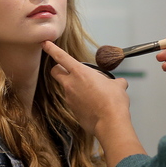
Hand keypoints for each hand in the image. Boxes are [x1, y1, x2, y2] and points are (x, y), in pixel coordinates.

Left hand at [42, 41, 145, 166]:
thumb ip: (116, 82)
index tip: (44, 43)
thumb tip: (120, 83)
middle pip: (55, 71)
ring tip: (90, 93)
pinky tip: (91, 105)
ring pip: (66, 88)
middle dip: (58, 68)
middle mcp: (71, 84)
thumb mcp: (118, 86)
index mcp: (80, 73)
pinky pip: (72, 102)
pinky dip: (79, 101)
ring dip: (74, 87)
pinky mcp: (72, 110)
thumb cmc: (112, 102)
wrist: (109, 123)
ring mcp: (69, 98)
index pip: (61, 57)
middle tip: (66, 70)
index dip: (51, 49)